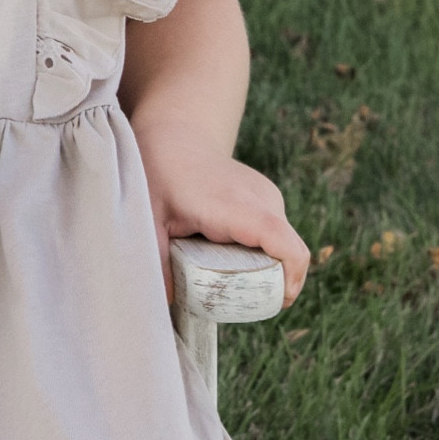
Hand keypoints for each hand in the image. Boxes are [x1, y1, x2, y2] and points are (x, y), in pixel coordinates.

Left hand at [132, 120, 309, 309]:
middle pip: (288, 251)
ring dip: (265, 267)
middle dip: (274, 283)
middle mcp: (261, 199)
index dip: (290, 277)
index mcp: (235, 205)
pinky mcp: (268, 199)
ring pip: (283, 245)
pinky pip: (276, 235)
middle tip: (238, 301)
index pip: (281, 242)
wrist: (176, 136)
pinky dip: (261, 253)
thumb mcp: (148, 218)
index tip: (278, 302)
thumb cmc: (160, 174)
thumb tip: (165, 303)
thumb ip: (156, 261)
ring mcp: (268, 197)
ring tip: (227, 277)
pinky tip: (228, 256)